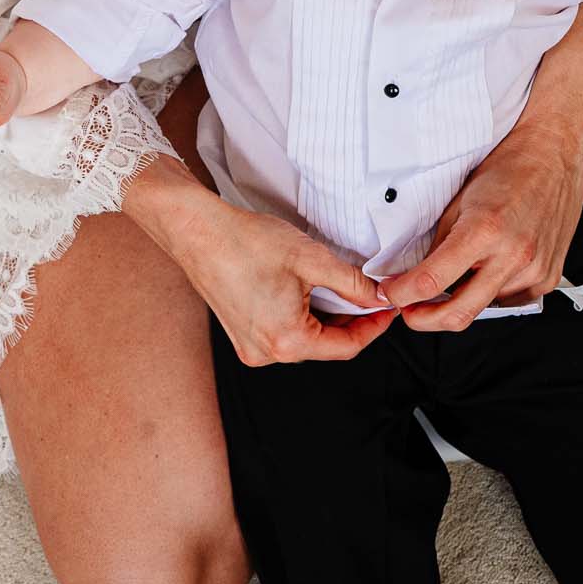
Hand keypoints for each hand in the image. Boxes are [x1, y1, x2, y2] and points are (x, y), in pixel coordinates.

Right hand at [129, 169, 395, 365]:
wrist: (197, 231)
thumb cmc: (243, 243)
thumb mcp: (311, 259)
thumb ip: (352, 284)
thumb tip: (376, 297)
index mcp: (287, 340)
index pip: (347, 347)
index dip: (373, 326)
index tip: (385, 308)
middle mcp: (267, 352)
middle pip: (325, 345)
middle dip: (348, 320)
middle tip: (363, 292)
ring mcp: (250, 346)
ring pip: (304, 339)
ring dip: (323, 317)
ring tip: (329, 286)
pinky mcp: (240, 335)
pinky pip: (282, 333)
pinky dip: (299, 315)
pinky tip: (301, 291)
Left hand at [389, 121, 582, 332]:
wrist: (554, 158)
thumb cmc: (507, 172)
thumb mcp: (457, 203)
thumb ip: (437, 244)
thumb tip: (413, 275)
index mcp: (484, 232)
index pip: (432, 282)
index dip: (402, 294)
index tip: (390, 294)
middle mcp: (513, 256)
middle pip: (458, 315)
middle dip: (424, 320)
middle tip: (408, 310)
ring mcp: (534, 272)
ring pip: (482, 309)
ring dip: (459, 301)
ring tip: (453, 276)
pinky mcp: (547, 279)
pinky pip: (507, 302)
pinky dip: (488, 294)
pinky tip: (485, 270)